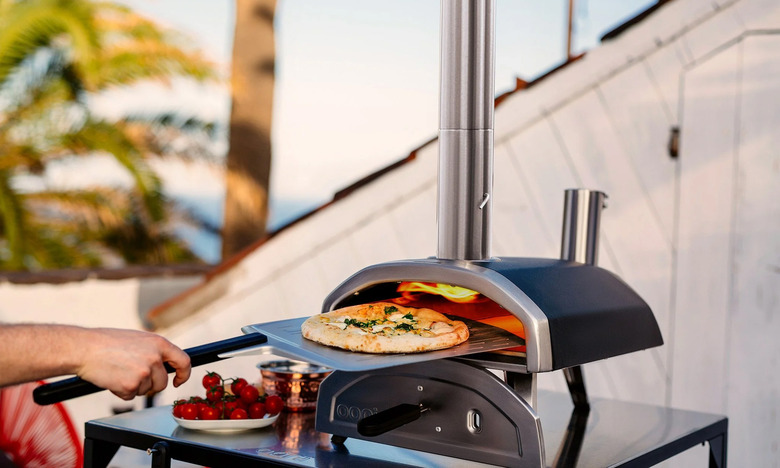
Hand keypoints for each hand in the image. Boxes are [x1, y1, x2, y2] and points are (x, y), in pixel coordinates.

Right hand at [76, 328, 190, 399]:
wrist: (84, 348)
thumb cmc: (107, 342)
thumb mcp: (139, 339)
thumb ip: (154, 351)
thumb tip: (165, 364)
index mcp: (159, 343)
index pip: (184, 361)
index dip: (183, 374)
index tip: (178, 380)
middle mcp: (155, 357)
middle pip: (162, 383)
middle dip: (150, 384)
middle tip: (132, 375)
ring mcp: (144, 372)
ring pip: (146, 390)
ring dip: (134, 387)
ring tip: (119, 372)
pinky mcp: (131, 385)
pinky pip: (130, 396)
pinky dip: (121, 392)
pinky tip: (112, 378)